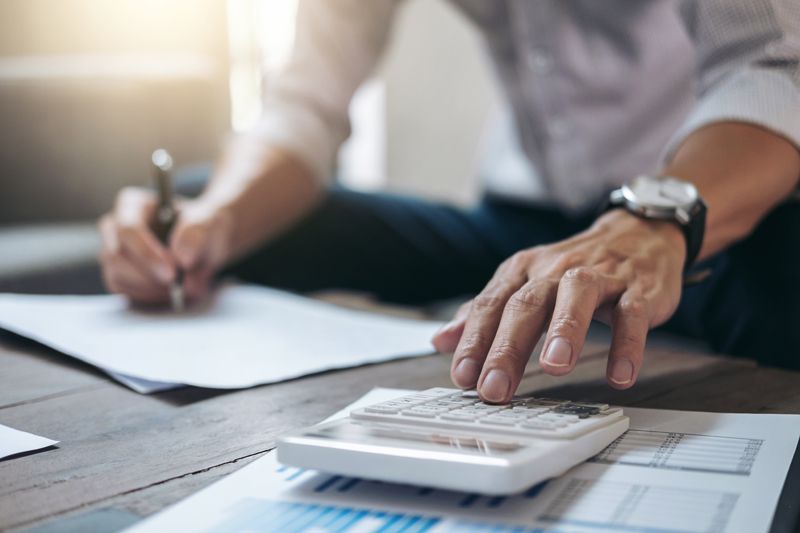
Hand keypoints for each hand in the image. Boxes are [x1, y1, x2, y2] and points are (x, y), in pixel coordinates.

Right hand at [98, 187, 231, 304]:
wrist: (205, 245)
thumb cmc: (203, 227)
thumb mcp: (209, 222)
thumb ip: (197, 233)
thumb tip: (182, 258)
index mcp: (133, 204)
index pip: (127, 229)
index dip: (147, 254)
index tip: (171, 273)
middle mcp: (115, 227)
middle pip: (116, 256)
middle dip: (148, 276)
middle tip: (177, 287)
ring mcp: (113, 251)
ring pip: (117, 276)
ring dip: (149, 289)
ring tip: (178, 289)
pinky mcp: (118, 273)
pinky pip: (122, 289)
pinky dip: (146, 296)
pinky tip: (168, 293)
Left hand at [432, 210, 685, 401]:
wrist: (638, 233)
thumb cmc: (574, 267)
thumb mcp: (524, 283)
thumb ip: (485, 312)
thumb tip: (441, 340)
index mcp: (523, 271)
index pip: (490, 305)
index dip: (473, 340)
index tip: (462, 376)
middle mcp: (555, 270)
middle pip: (526, 305)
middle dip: (507, 348)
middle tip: (494, 387)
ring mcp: (599, 277)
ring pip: (576, 297)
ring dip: (565, 330)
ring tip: (554, 368)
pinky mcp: (638, 289)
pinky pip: (632, 315)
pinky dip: (627, 345)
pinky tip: (619, 375)